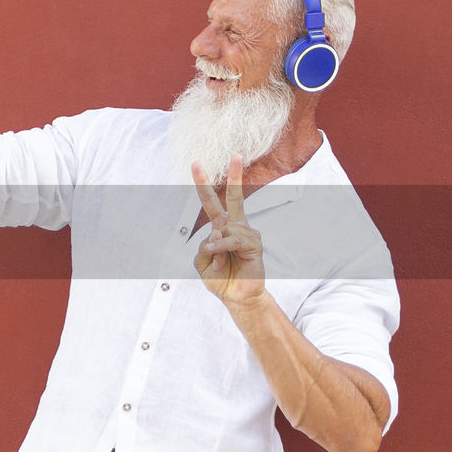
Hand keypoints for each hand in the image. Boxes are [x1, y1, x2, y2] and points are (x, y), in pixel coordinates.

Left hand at [192, 154, 265, 306]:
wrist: (236, 296)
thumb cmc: (220, 278)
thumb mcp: (202, 263)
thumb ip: (204, 247)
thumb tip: (218, 233)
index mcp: (221, 227)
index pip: (212, 202)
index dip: (203, 184)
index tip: (196, 164)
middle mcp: (235, 226)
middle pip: (235, 197)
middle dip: (235, 176)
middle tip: (236, 155)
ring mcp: (247, 233)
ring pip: (225, 228)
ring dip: (215, 247)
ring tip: (217, 262)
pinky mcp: (255, 244)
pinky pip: (233, 239)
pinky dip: (222, 247)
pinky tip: (218, 255)